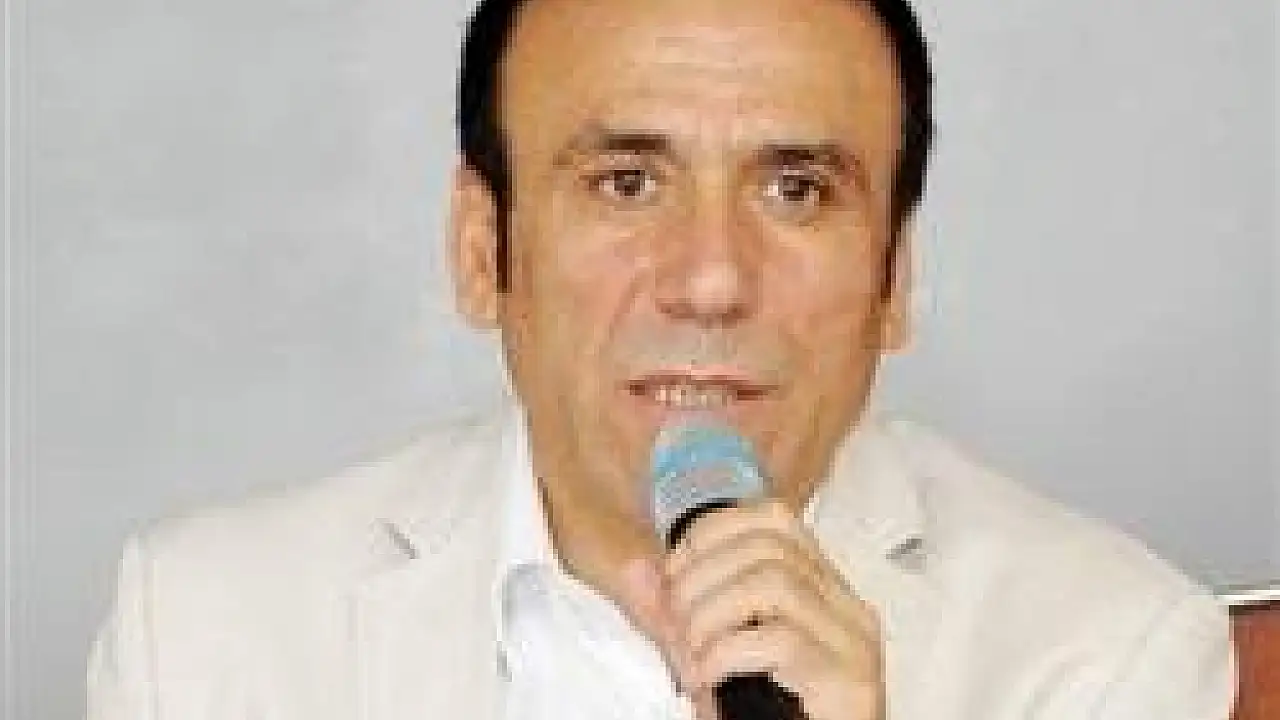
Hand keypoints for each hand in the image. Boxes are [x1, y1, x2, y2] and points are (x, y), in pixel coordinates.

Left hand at [620, 500, 885, 719]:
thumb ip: (682, 614)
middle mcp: (846, 607)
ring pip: (774, 583)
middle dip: (700, 576)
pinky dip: (725, 653)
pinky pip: (780, 640)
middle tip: (672, 622)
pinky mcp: (849, 682)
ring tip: (690, 655)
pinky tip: (708, 678)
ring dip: (710, 615)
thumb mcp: (718, 654)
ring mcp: (853, 643)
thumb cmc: (771, 715)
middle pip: (769, 547)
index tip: (674, 571)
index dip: (714, 532)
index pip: (776, 519)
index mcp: (822, 590)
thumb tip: (637, 571)